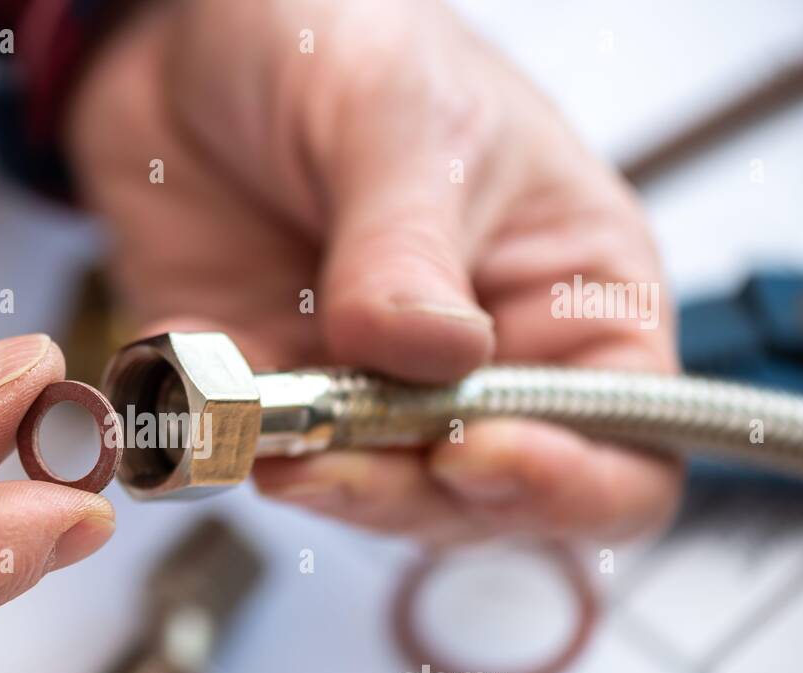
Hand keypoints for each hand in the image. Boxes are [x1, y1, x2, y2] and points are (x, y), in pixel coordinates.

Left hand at [68, 0, 680, 542]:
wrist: (191, 32)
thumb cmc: (341, 35)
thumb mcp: (397, 119)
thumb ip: (411, 247)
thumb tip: (436, 357)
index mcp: (569, 293)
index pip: (623, 442)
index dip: (565, 480)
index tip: (473, 450)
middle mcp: (477, 358)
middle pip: (480, 497)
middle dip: (403, 488)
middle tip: (327, 449)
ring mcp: (365, 381)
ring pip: (362, 490)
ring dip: (304, 472)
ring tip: (252, 419)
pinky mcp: (267, 382)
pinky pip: (242, 444)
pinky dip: (208, 432)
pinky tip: (179, 372)